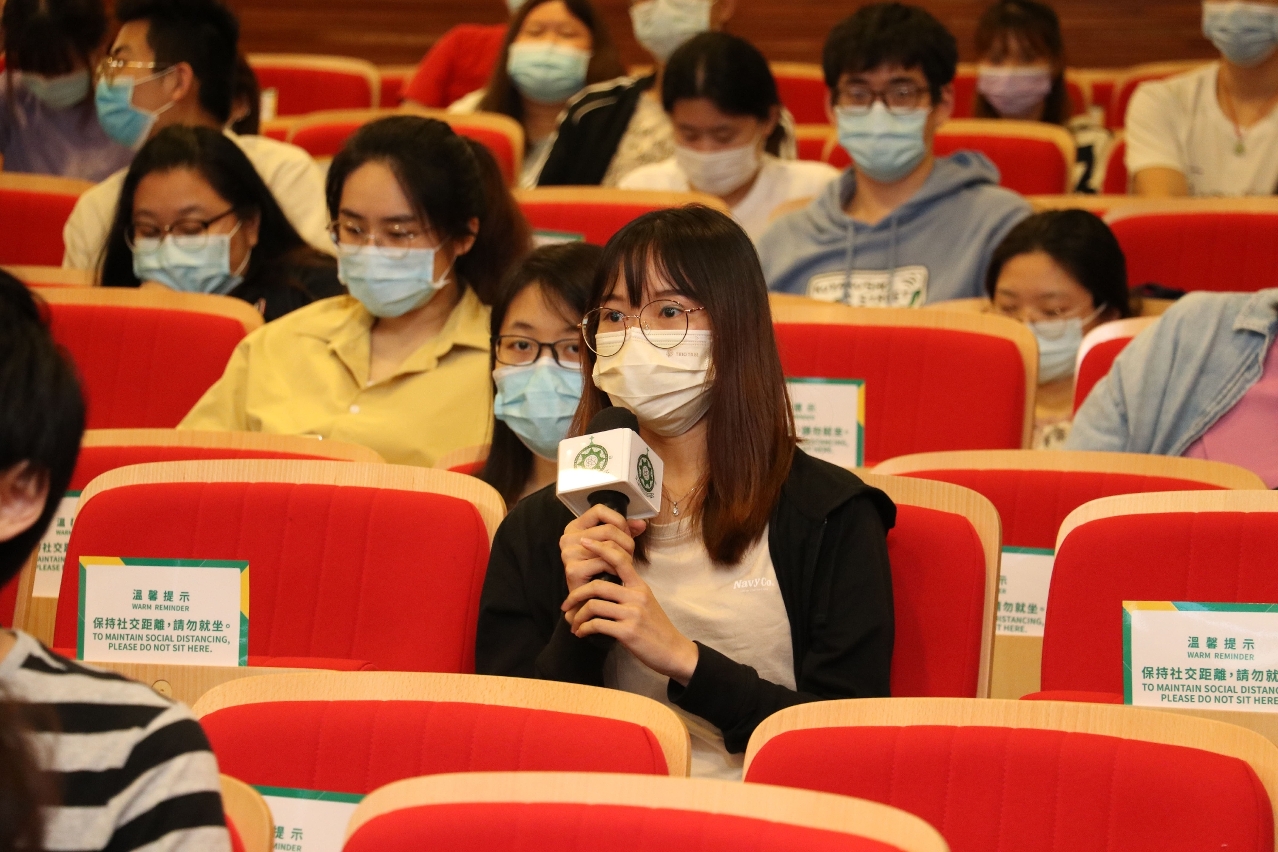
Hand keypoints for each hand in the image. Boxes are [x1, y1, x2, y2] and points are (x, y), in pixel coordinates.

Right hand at [559, 504, 646, 593]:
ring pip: (609, 545)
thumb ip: (625, 532)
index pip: (599, 510)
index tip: (627, 533)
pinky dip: (616, 569)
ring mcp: (568, 554)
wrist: (589, 602)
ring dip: (624, 556)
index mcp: (575, 528)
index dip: (619, 520)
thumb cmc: (602, 573)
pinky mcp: (573, 570)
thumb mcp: (612, 547)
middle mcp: (567, 538)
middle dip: (626, 542)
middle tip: (630, 555)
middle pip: (608, 529)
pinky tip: (617, 576)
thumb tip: (642, 524)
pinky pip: (604, 562)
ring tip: (625, 566)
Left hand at [561, 536, 698, 685]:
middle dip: (576, 595)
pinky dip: (584, 629)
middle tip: (566, 604)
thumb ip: (628, 591)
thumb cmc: (657, 628)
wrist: (674, 652)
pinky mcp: (628, 632)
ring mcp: (633, 614)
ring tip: (574, 624)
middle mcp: (636, 596)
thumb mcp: (646, 602)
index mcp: (640, 586)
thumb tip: (603, 585)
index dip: (600, 548)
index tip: (584, 542)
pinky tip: (582, 633)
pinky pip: (598, 625)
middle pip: (597, 586)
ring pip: (594, 606)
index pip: (619, 559)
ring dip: (578, 616)